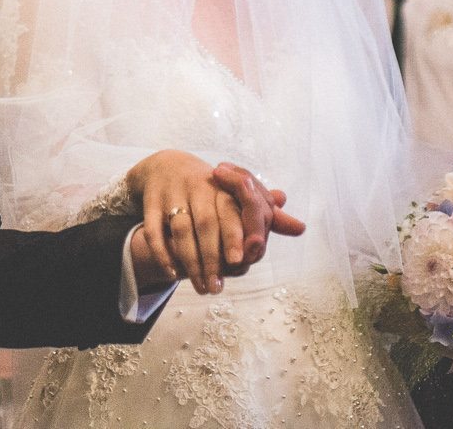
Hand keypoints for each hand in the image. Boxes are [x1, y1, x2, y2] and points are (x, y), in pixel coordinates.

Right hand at [125, 151, 303, 294]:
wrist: (166, 166)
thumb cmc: (210, 188)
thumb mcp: (235, 196)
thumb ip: (264, 214)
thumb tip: (300, 227)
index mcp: (222, 187)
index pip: (229, 211)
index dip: (234, 235)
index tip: (240, 260)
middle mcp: (198, 186)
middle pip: (204, 224)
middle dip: (211, 256)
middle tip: (218, 287)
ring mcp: (173, 193)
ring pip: (179, 229)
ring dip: (189, 260)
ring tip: (201, 287)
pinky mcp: (151, 201)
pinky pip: (153, 228)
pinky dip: (161, 252)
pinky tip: (172, 273)